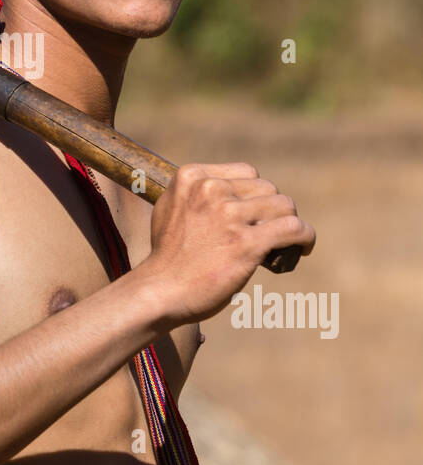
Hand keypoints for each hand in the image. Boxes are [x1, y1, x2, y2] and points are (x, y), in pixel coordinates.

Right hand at [139, 162, 315, 328]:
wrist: (159, 291)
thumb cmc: (167, 257)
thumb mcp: (171, 209)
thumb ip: (196, 194)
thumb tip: (229, 191)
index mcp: (191, 177)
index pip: (246, 173)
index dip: (255, 195)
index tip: (254, 215)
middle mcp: (210, 190)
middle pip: (267, 188)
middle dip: (271, 211)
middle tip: (267, 233)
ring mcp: (229, 216)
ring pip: (284, 206)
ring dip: (287, 224)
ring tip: (284, 242)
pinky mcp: (246, 244)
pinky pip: (293, 229)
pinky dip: (305, 237)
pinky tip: (304, 247)